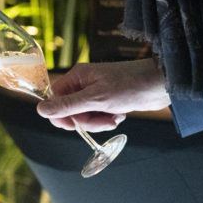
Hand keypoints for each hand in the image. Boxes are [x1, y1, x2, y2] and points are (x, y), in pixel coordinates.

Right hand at [36, 58, 169, 131]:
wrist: (161, 85)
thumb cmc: (129, 86)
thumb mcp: (95, 99)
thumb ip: (67, 106)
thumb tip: (41, 110)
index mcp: (77, 77)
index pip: (56, 99)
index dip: (62, 115)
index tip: (74, 125)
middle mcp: (84, 83)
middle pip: (71, 110)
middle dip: (86, 120)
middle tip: (101, 119)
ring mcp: (97, 92)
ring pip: (87, 116)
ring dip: (100, 121)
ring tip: (114, 116)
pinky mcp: (109, 100)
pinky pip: (100, 116)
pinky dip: (109, 119)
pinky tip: (120, 114)